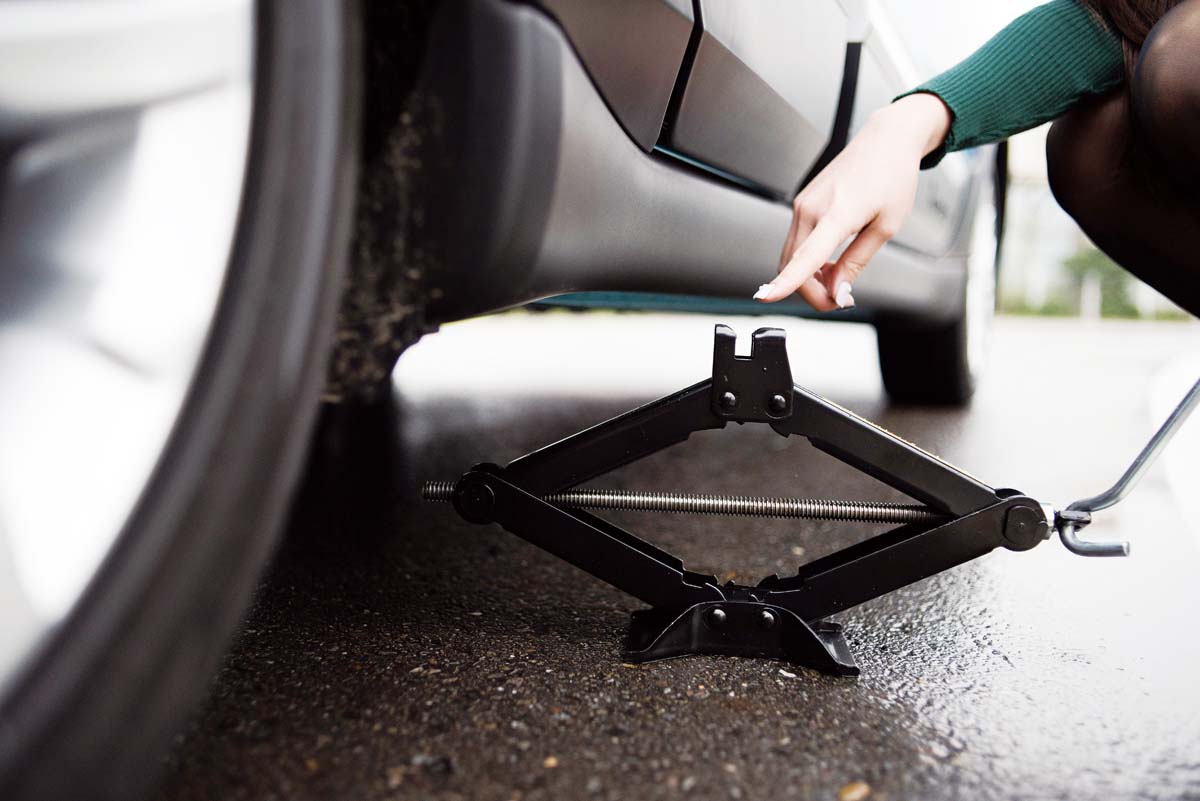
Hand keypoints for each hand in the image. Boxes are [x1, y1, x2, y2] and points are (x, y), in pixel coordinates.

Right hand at [754, 92, 951, 308]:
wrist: (886, 141)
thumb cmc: (892, 177)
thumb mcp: (886, 227)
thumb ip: (857, 262)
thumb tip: (838, 292)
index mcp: (837, 214)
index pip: (805, 257)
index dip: (785, 281)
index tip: (766, 297)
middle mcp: (811, 208)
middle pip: (793, 266)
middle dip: (812, 291)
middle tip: (841, 298)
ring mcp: (803, 204)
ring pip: (791, 257)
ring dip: (809, 276)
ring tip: (838, 276)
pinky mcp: (802, 203)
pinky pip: (796, 242)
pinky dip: (808, 260)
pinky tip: (829, 259)